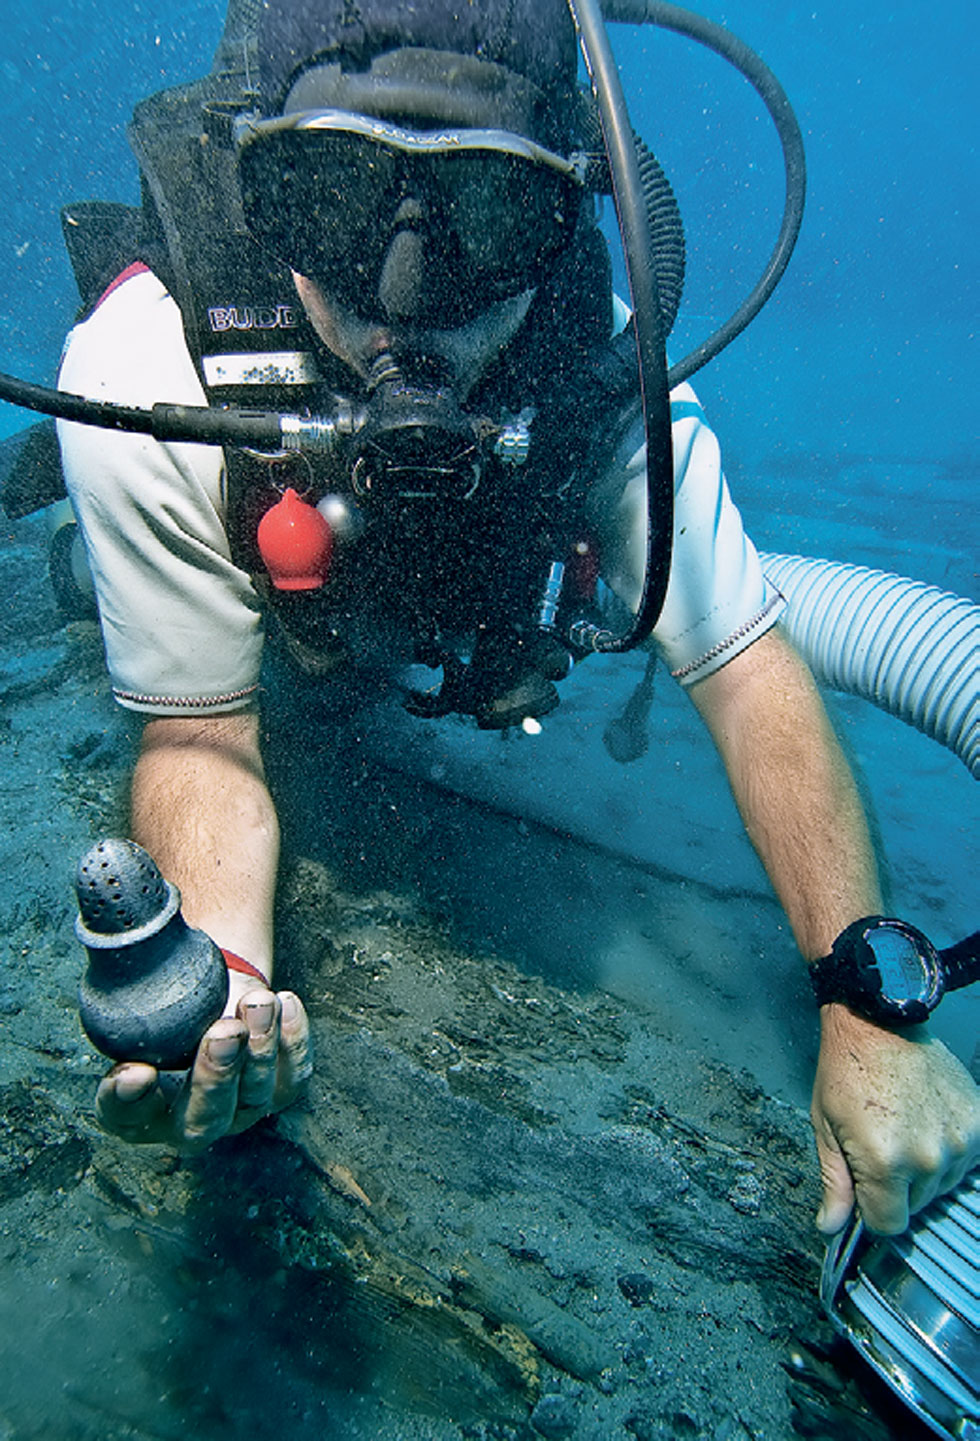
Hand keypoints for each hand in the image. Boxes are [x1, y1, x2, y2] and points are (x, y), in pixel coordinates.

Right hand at [94, 986, 311, 1151]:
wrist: (211, 993)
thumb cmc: (166, 996)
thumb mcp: (142, 991)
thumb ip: (129, 981)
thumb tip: (123, 936)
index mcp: (136, 1107)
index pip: (125, 1115)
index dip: (127, 1101)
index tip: (137, 1071)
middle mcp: (187, 1119)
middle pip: (201, 1120)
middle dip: (216, 1075)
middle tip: (223, 1032)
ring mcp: (238, 1111)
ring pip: (254, 1096)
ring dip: (260, 1048)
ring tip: (257, 1003)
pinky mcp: (277, 1090)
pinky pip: (292, 1075)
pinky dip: (293, 1040)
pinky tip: (284, 1003)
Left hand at [811, 1002, 978, 1234]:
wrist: (879, 1021)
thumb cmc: (846, 1071)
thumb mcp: (827, 1128)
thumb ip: (834, 1183)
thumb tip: (831, 1228)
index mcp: (884, 1163)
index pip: (889, 1225)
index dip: (872, 1209)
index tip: (865, 1186)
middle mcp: (928, 1158)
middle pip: (916, 1206)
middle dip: (896, 1186)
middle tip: (880, 1143)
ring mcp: (958, 1141)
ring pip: (942, 1185)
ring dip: (925, 1168)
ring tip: (904, 1127)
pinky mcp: (978, 1123)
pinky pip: (966, 1160)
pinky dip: (949, 1148)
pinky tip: (928, 1122)